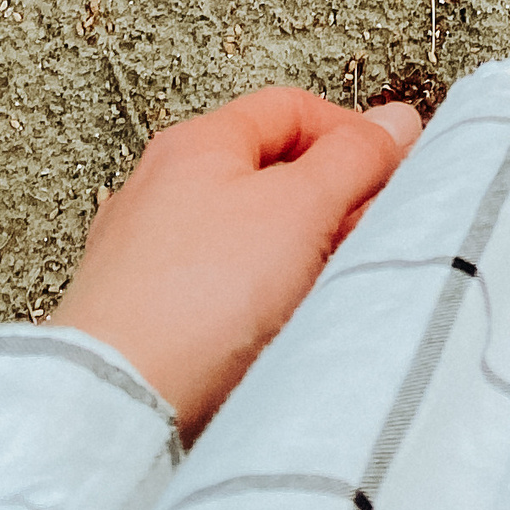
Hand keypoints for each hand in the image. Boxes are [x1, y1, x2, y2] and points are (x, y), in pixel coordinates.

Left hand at [54, 85, 422, 440]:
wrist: (117, 401)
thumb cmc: (192, 300)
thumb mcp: (301, 207)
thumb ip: (355, 157)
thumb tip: (392, 123)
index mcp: (196, 143)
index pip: (293, 107)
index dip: (351, 132)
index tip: (388, 168)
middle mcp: (161, 188)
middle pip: (269, 172)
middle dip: (327, 202)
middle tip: (359, 235)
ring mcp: (144, 253)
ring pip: (244, 235)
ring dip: (294, 256)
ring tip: (315, 290)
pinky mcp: (141, 313)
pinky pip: (216, 289)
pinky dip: (254, 300)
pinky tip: (269, 330)